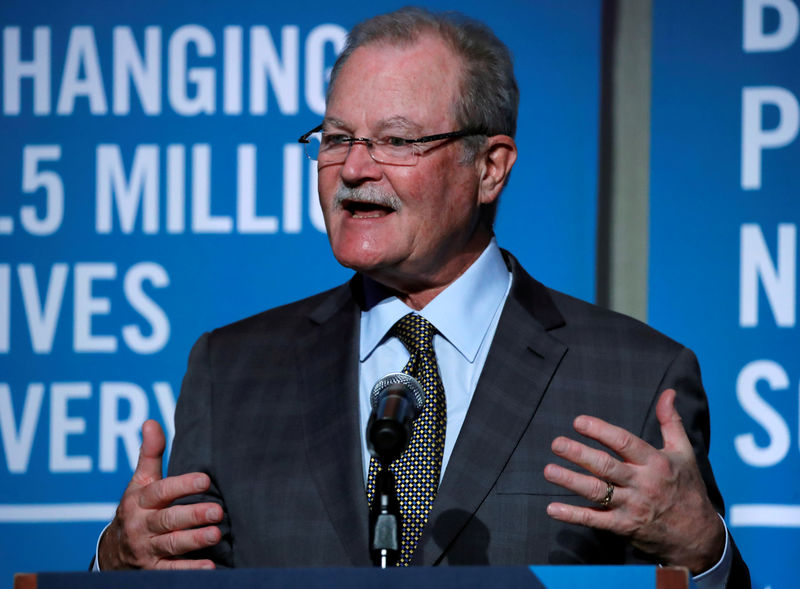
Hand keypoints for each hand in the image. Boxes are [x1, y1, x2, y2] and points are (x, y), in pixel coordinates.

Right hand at [98, 420, 222, 569]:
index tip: (205, 480)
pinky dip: (190, 570)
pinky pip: (171, 571)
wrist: (112, 552)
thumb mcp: (139, 482)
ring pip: (171, 545)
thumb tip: (152, 421)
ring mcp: (147, 549)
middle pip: (167, 520)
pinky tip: (209, 568)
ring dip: (194, 541)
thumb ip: (149, 454)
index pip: (160, 492)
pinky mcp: (153, 570)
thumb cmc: (136, 509)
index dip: (182, 485)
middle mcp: (142, 525)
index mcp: (140, 501)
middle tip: (217, 511)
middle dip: (192, 516)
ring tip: (216, 535)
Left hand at [543, 389, 724, 573]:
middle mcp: (643, 484)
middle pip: (607, 467)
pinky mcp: (624, 527)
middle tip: (556, 443)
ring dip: (571, 481)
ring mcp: (633, 507)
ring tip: (549, 470)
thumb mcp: (684, 453)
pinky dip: (573, 516)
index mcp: (656, 463)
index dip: (601, 431)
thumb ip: (670, 421)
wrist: (698, 537)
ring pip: (598, 492)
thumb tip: (667, 392)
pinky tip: (552, 509)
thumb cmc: (687, 488)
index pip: (625, 443)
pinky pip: (596, 521)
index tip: (578, 422)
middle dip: (580, 454)